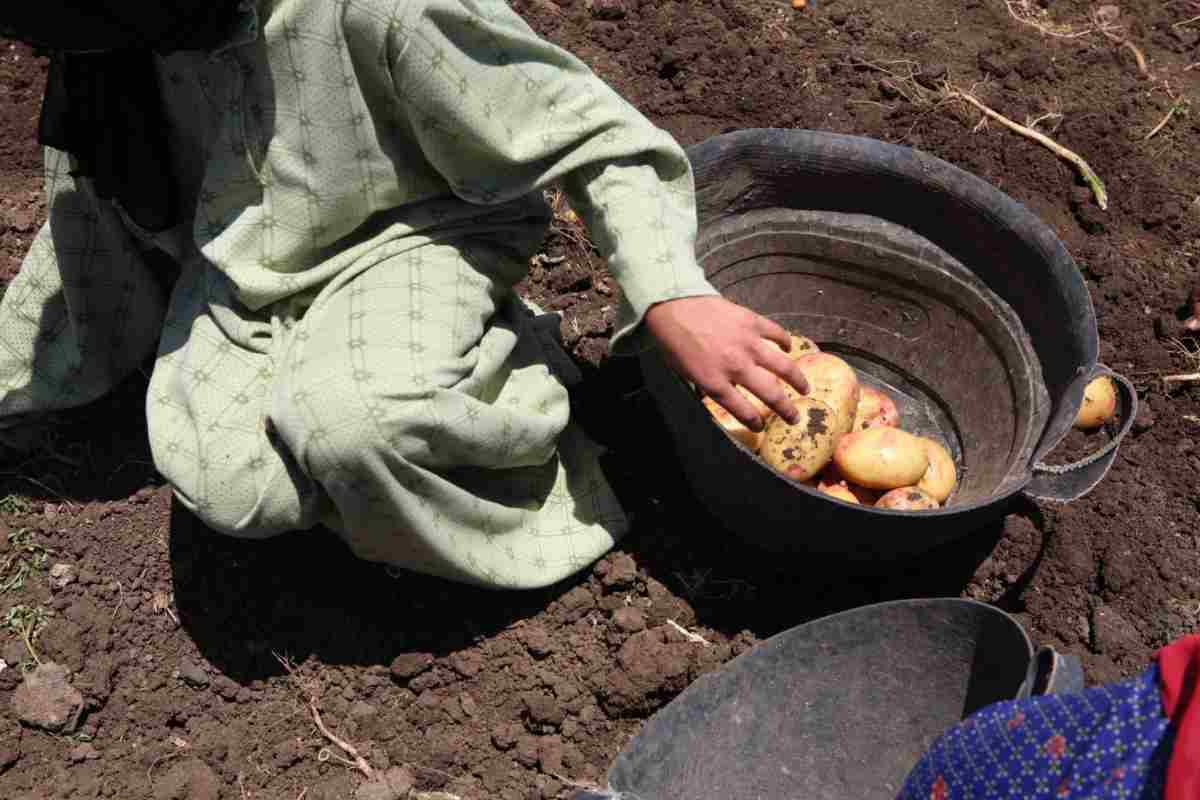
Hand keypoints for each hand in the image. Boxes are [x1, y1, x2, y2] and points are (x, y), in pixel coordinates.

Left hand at [643, 296, 808, 430]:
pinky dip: (785, 342)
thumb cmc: (674, 342)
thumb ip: (704, 386)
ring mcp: (748, 343)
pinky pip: (777, 334)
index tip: (761, 427)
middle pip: (770, 394)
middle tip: (794, 417)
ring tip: (805, 389)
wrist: (673, 306)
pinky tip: (788, 348)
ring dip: (797, 379)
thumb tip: (714, 395)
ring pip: (783, 366)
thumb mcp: (684, 373)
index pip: (743, 410)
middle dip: (786, 410)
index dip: (755, 422)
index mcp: (715, 383)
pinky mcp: (753, 322)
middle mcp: (736, 366)